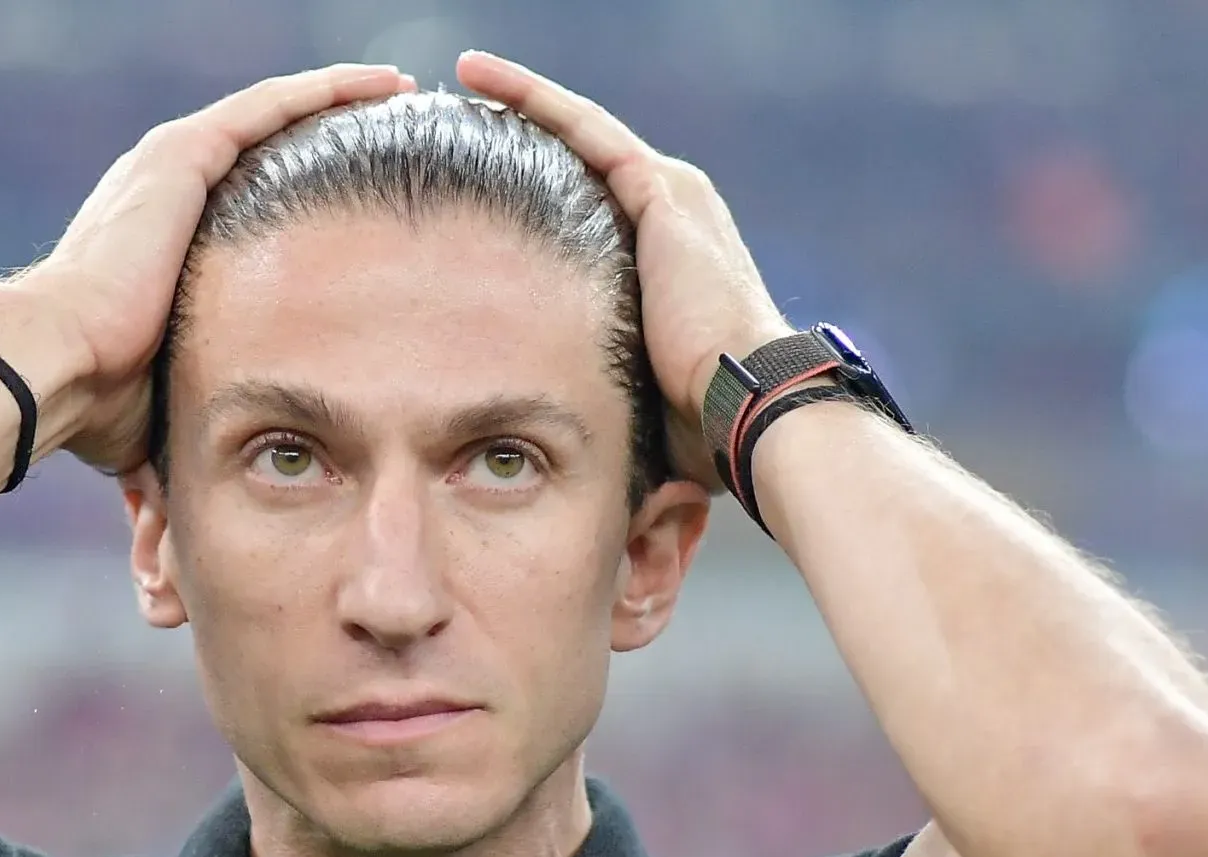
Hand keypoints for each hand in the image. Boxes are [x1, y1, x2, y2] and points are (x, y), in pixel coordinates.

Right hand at [9, 63, 416, 472]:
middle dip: (328, 131)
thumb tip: (182, 549)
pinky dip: (326, 92)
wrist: (52, 369)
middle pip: (265, 145)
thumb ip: (197, 424)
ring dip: (338, 98)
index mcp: (162, 238)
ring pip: (274, 113)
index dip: (303, 189)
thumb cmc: (100, 408)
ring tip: (399, 91)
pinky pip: (272, 107)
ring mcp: (173, 166)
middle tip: (396, 126)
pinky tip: (380, 85)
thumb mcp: (169, 403)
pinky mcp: (184, 156)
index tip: (360, 195)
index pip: (246, 198)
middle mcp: (165, 189)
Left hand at [456, 51, 791, 492]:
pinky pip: (583, 129)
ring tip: (464, 76)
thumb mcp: (633, 385)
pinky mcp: (658, 191)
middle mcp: (674, 210)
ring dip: (520, 98)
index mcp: (671, 252)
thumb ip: (595, 375)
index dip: (540, 179)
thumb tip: (545, 430)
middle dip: (524, 125)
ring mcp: (670, 194)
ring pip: (580, 129)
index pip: (592, 197)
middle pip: (582, 154)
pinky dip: (534, 100)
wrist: (749, 405)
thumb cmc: (698, 423)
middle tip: (459, 105)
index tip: (482, 171)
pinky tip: (481, 81)